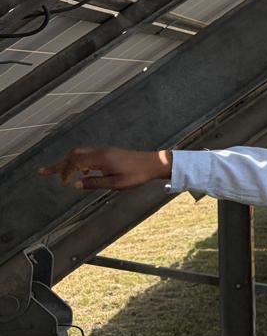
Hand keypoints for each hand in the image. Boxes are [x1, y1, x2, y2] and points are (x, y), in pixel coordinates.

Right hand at [39, 147, 171, 190]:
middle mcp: (100, 152)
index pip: (74, 162)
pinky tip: (80, 172)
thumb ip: (94, 183)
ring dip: (67, 162)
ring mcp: (104, 151)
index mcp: (100, 159)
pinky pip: (87, 154)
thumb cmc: (137, 175)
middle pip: (73, 155)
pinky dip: (78, 161)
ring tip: (57, 173)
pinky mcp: (108, 153)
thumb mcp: (116, 184)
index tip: (62, 184)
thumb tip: (74, 185)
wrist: (153, 164)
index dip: (64, 172)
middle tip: (42, 172)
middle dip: (58, 164)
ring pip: (79, 153)